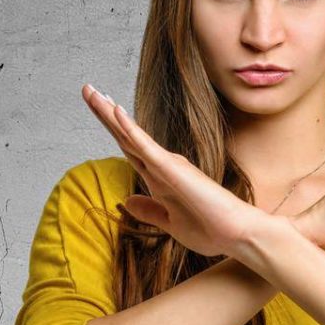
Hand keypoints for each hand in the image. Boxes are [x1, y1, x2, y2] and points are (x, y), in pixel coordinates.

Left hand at [80, 84, 274, 258]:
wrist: (237, 236)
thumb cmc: (210, 230)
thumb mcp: (170, 223)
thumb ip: (149, 210)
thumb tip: (127, 202)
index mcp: (159, 178)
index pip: (129, 149)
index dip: (113, 129)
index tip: (100, 109)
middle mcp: (162, 166)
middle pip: (126, 136)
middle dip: (105, 113)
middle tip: (87, 89)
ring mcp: (167, 165)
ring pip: (131, 135)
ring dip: (110, 113)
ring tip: (92, 92)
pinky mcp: (173, 170)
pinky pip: (146, 147)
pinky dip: (130, 130)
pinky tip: (116, 112)